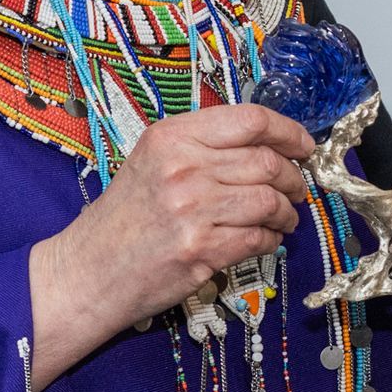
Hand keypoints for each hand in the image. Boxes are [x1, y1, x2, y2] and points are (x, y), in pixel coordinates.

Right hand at [28, 105, 313, 388]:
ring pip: (270, 201)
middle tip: (297, 189)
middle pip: (268, 162)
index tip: (304, 145)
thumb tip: (266, 144)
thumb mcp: (153, 161)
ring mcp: (193, 208)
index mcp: (173, 136)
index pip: (251, 120)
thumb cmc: (124, 217)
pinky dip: (271, 240)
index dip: (289, 131)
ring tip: (284, 218)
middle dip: (294, 178)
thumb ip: (203, 146)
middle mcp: (184, 166)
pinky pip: (259, 238)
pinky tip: (266, 240)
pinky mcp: (201, 248)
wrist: (87, 271)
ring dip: (287, 212)